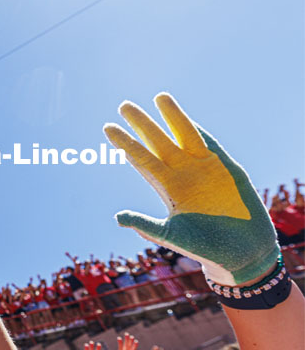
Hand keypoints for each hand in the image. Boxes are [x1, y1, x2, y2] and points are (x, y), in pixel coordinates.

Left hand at [104, 93, 278, 285]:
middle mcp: (182, 174)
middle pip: (157, 142)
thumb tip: (118, 217)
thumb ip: (145, 225)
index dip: (126, 144)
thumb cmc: (204, 248)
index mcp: (166, 189)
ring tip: (159, 96)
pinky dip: (198, 130)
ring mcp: (204, 169)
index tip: (108, 128)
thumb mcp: (170, 236)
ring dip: (172, 116)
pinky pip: (210, 144)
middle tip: (123, 105)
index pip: (141, 160)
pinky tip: (186, 116)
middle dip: (141, 124)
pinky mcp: (227, 168)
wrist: (241, 253)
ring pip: (184, 135)